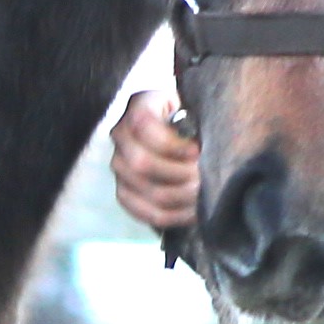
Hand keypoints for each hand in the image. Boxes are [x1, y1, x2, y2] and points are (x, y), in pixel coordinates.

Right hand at [107, 90, 200, 240]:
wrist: (171, 125)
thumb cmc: (187, 116)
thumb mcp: (190, 107)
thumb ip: (193, 122)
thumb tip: (202, 149)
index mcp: (138, 109)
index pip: (144, 128)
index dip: (173, 145)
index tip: (197, 152)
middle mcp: (121, 137)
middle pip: (142, 164)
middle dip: (179, 174)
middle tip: (204, 178)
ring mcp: (119, 166)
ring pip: (146, 191)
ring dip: (181, 198)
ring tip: (204, 197)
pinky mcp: (124, 191)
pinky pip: (143, 212)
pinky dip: (172, 216)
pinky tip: (193, 213)